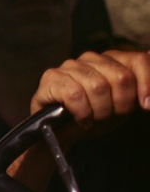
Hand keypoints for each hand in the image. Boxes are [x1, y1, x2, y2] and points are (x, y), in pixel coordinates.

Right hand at [31, 49, 149, 129]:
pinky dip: (82, 113)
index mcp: (112, 60)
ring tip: (94, 119)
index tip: (146, 106)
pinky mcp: (52, 77)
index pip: (139, 61)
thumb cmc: (95, 116)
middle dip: (121, 104)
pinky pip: (75, 94)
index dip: (147, 84)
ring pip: (98, 87)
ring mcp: (70, 66)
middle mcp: (91, 58)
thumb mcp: (126, 104)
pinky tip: (81, 119)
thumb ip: (141, 86)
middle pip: (121, 77)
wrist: (63, 133)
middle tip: (110, 116)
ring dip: (99, 112)